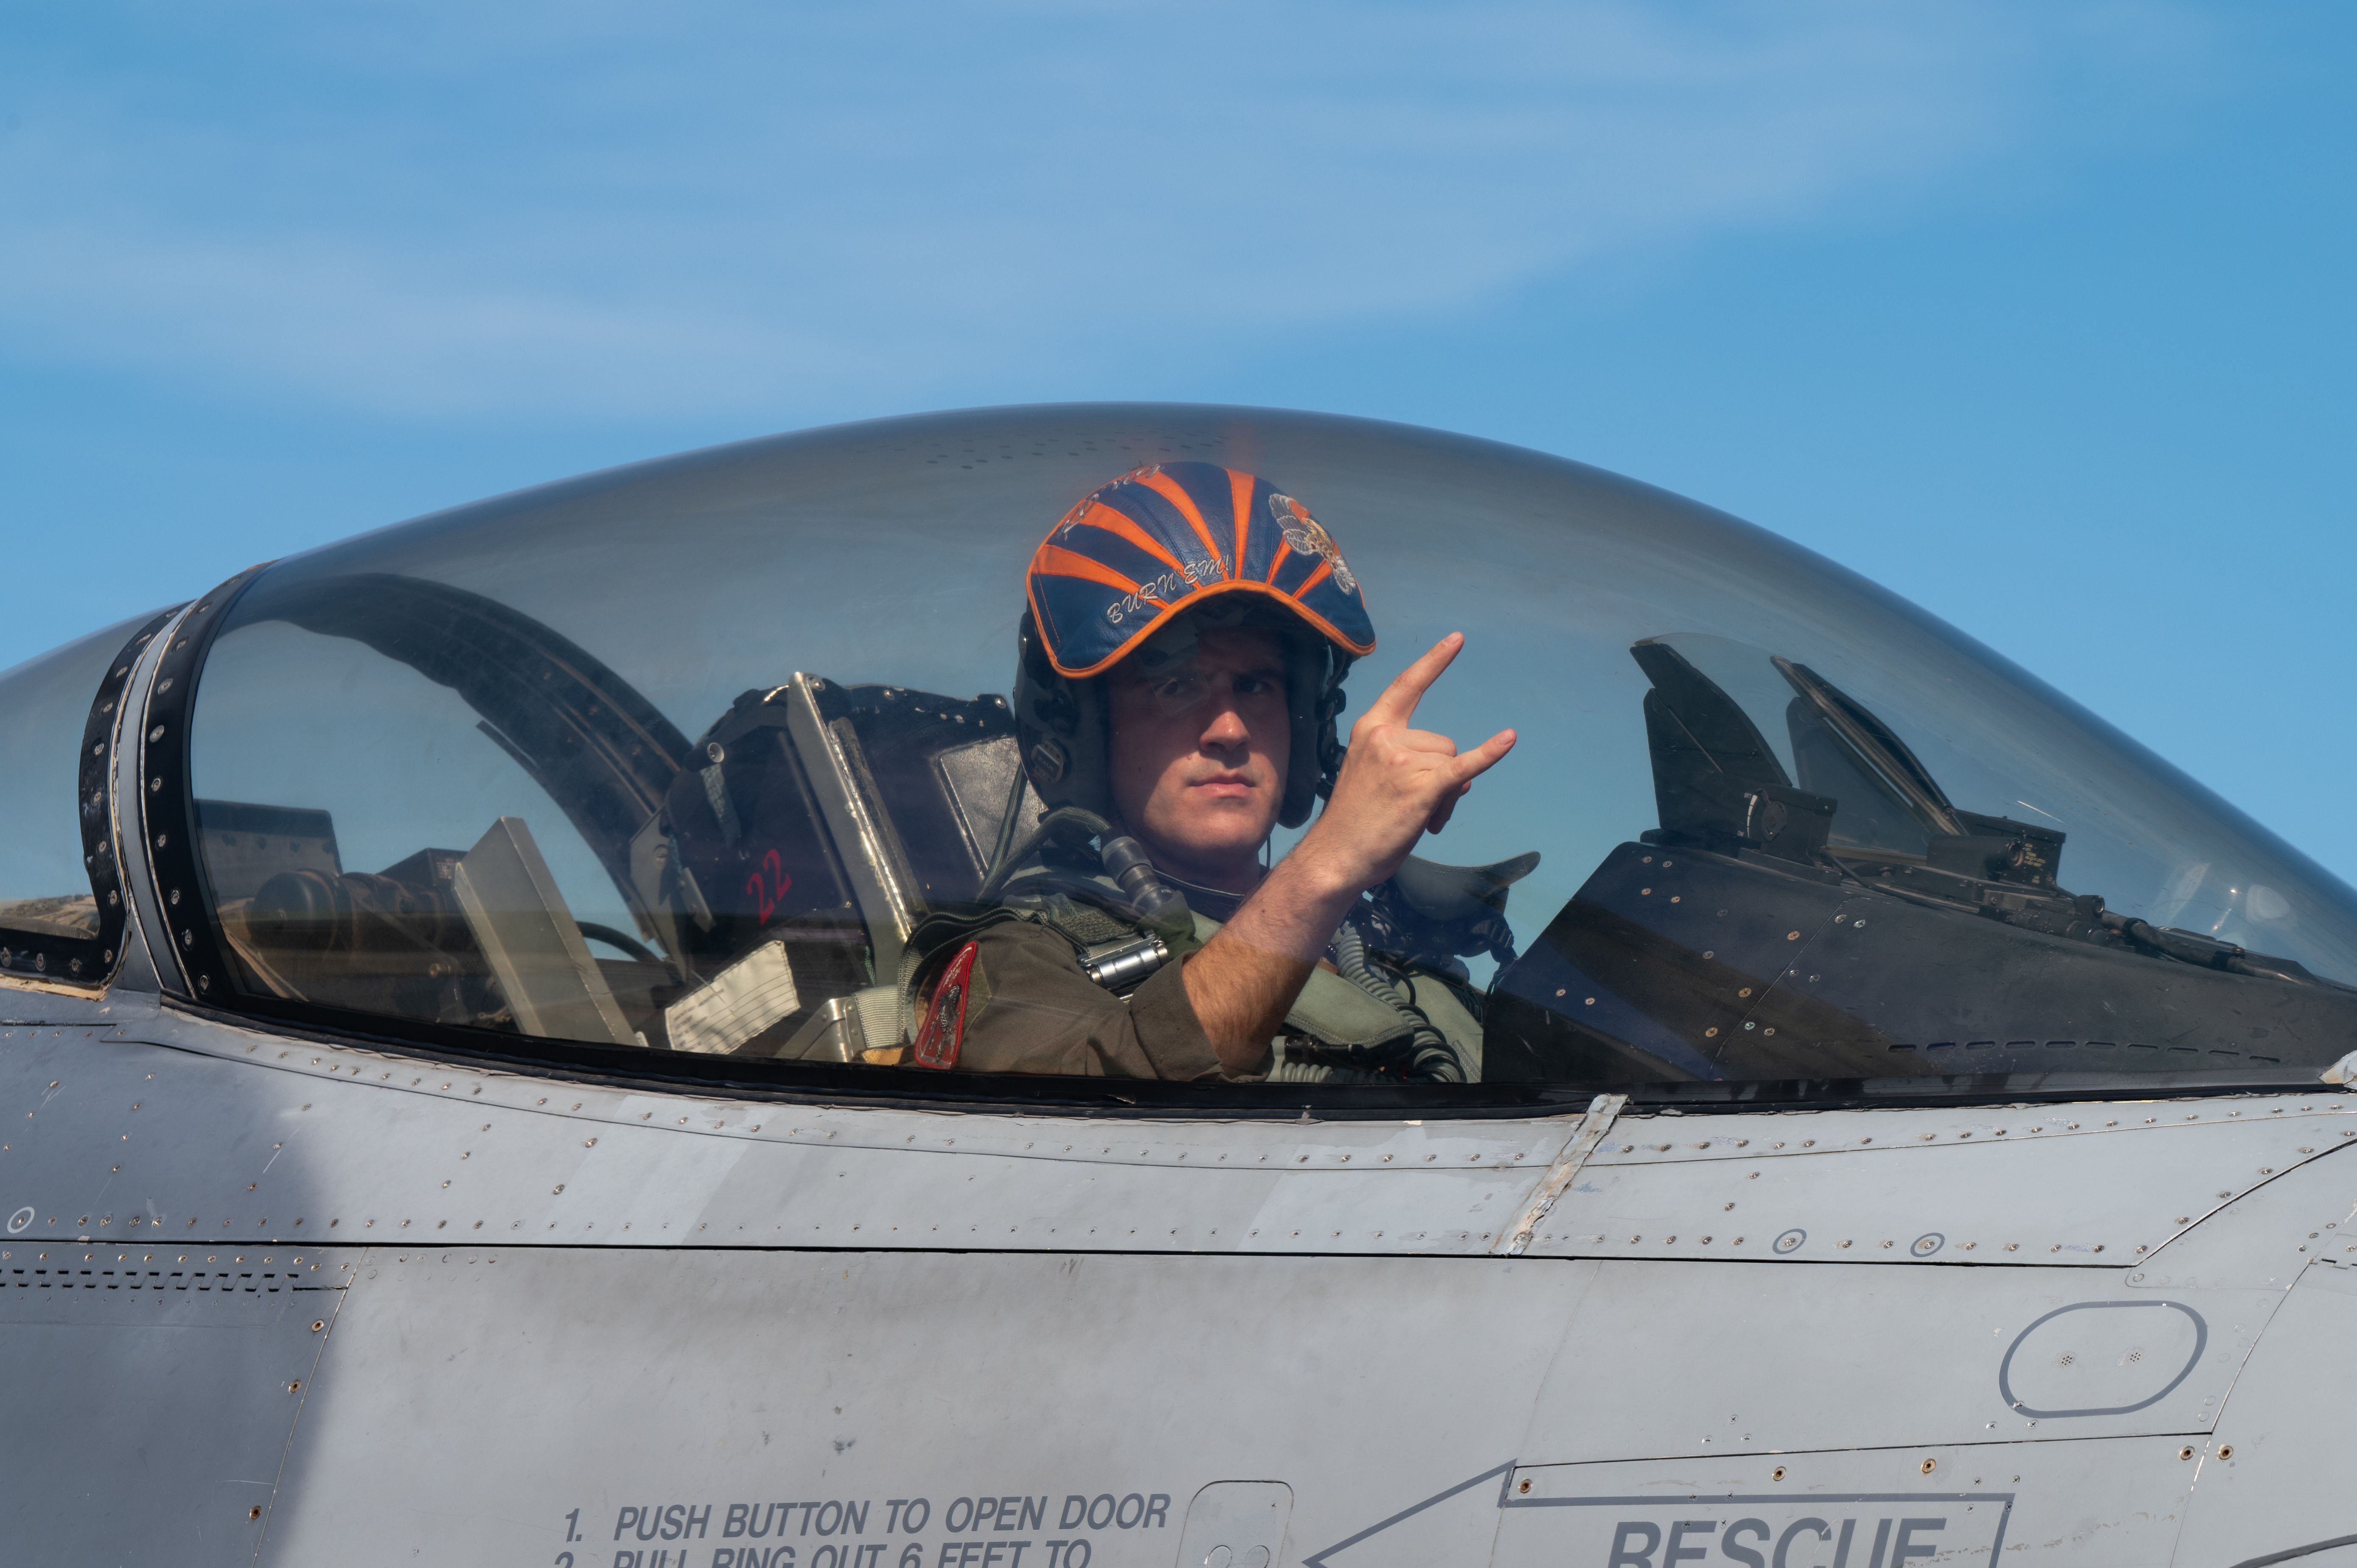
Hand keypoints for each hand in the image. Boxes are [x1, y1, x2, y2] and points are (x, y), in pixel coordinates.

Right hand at [1294, 632, 1516, 896]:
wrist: (1337, 857)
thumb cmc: (1356, 821)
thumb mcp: (1378, 776)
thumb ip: (1415, 763)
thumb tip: (1463, 775)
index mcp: (1371, 729)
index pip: (1407, 686)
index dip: (1434, 662)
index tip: (1457, 640)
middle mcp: (1386, 737)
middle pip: (1442, 743)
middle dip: (1441, 776)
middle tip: (1418, 810)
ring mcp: (1403, 760)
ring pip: (1452, 765)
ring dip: (1447, 795)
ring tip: (1420, 820)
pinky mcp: (1421, 786)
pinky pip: (1464, 766)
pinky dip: (1489, 754)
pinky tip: (1509, 739)